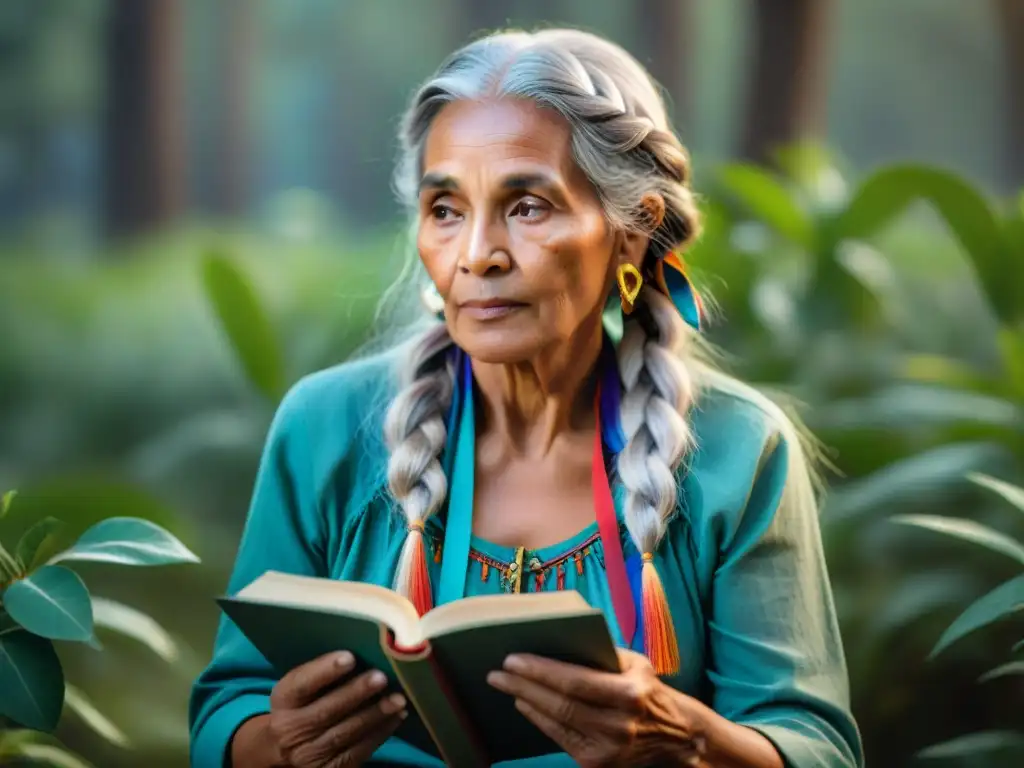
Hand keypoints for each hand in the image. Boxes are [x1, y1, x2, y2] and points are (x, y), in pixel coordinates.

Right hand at [266, 650, 406, 766]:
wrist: (288, 747)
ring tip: (398, 698)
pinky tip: (396, 717)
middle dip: (356, 693)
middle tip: (381, 677)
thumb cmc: (305, 704)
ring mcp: (308, 755)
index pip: (300, 685)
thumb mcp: (302, 687)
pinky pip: (358, 751)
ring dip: (375, 715)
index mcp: (283, 701)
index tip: (349, 657)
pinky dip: (380, 733)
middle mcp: (290, 731)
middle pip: (325, 712)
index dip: (324, 671)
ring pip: (344, 734)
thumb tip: (363, 653)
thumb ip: (322, 674)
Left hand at [487, 648, 706, 767]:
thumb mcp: (635, 664)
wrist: (676, 738)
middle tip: (496, 673)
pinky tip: (525, 704)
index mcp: (629, 694)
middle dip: (523, 686)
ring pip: (556, 723)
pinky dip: (539, 720)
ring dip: (526, 702)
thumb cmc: (649, 691)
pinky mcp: (597, 765)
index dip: (540, 671)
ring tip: (506, 685)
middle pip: (559, 704)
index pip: (574, 681)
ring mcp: (607, 750)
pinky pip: (560, 739)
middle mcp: (618, 725)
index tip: (512, 659)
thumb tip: (558, 637)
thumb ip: (601, 653)